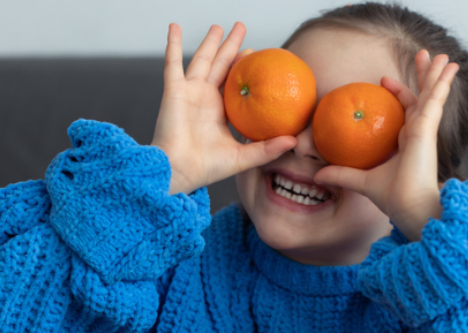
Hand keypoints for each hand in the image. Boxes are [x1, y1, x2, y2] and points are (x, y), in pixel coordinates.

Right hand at [152, 22, 297, 195]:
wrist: (180, 170)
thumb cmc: (208, 168)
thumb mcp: (244, 157)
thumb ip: (267, 149)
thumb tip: (294, 141)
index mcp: (219, 112)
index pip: (234, 84)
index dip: (244, 68)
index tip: (256, 53)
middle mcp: (204, 99)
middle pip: (221, 66)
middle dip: (231, 47)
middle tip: (241, 28)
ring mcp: (189, 93)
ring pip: (202, 60)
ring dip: (209, 42)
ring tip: (218, 26)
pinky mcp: (174, 91)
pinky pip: (172, 63)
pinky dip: (173, 44)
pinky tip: (175, 27)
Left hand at [313, 50, 459, 240]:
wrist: (408, 207)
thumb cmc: (391, 197)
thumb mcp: (361, 180)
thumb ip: (342, 174)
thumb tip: (318, 174)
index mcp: (407, 141)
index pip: (405, 111)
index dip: (399, 93)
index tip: (384, 80)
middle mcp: (418, 133)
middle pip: (422, 97)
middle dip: (423, 76)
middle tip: (423, 55)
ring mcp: (425, 130)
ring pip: (433, 94)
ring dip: (437, 74)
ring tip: (443, 55)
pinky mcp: (427, 128)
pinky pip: (435, 99)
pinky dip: (442, 83)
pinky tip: (448, 68)